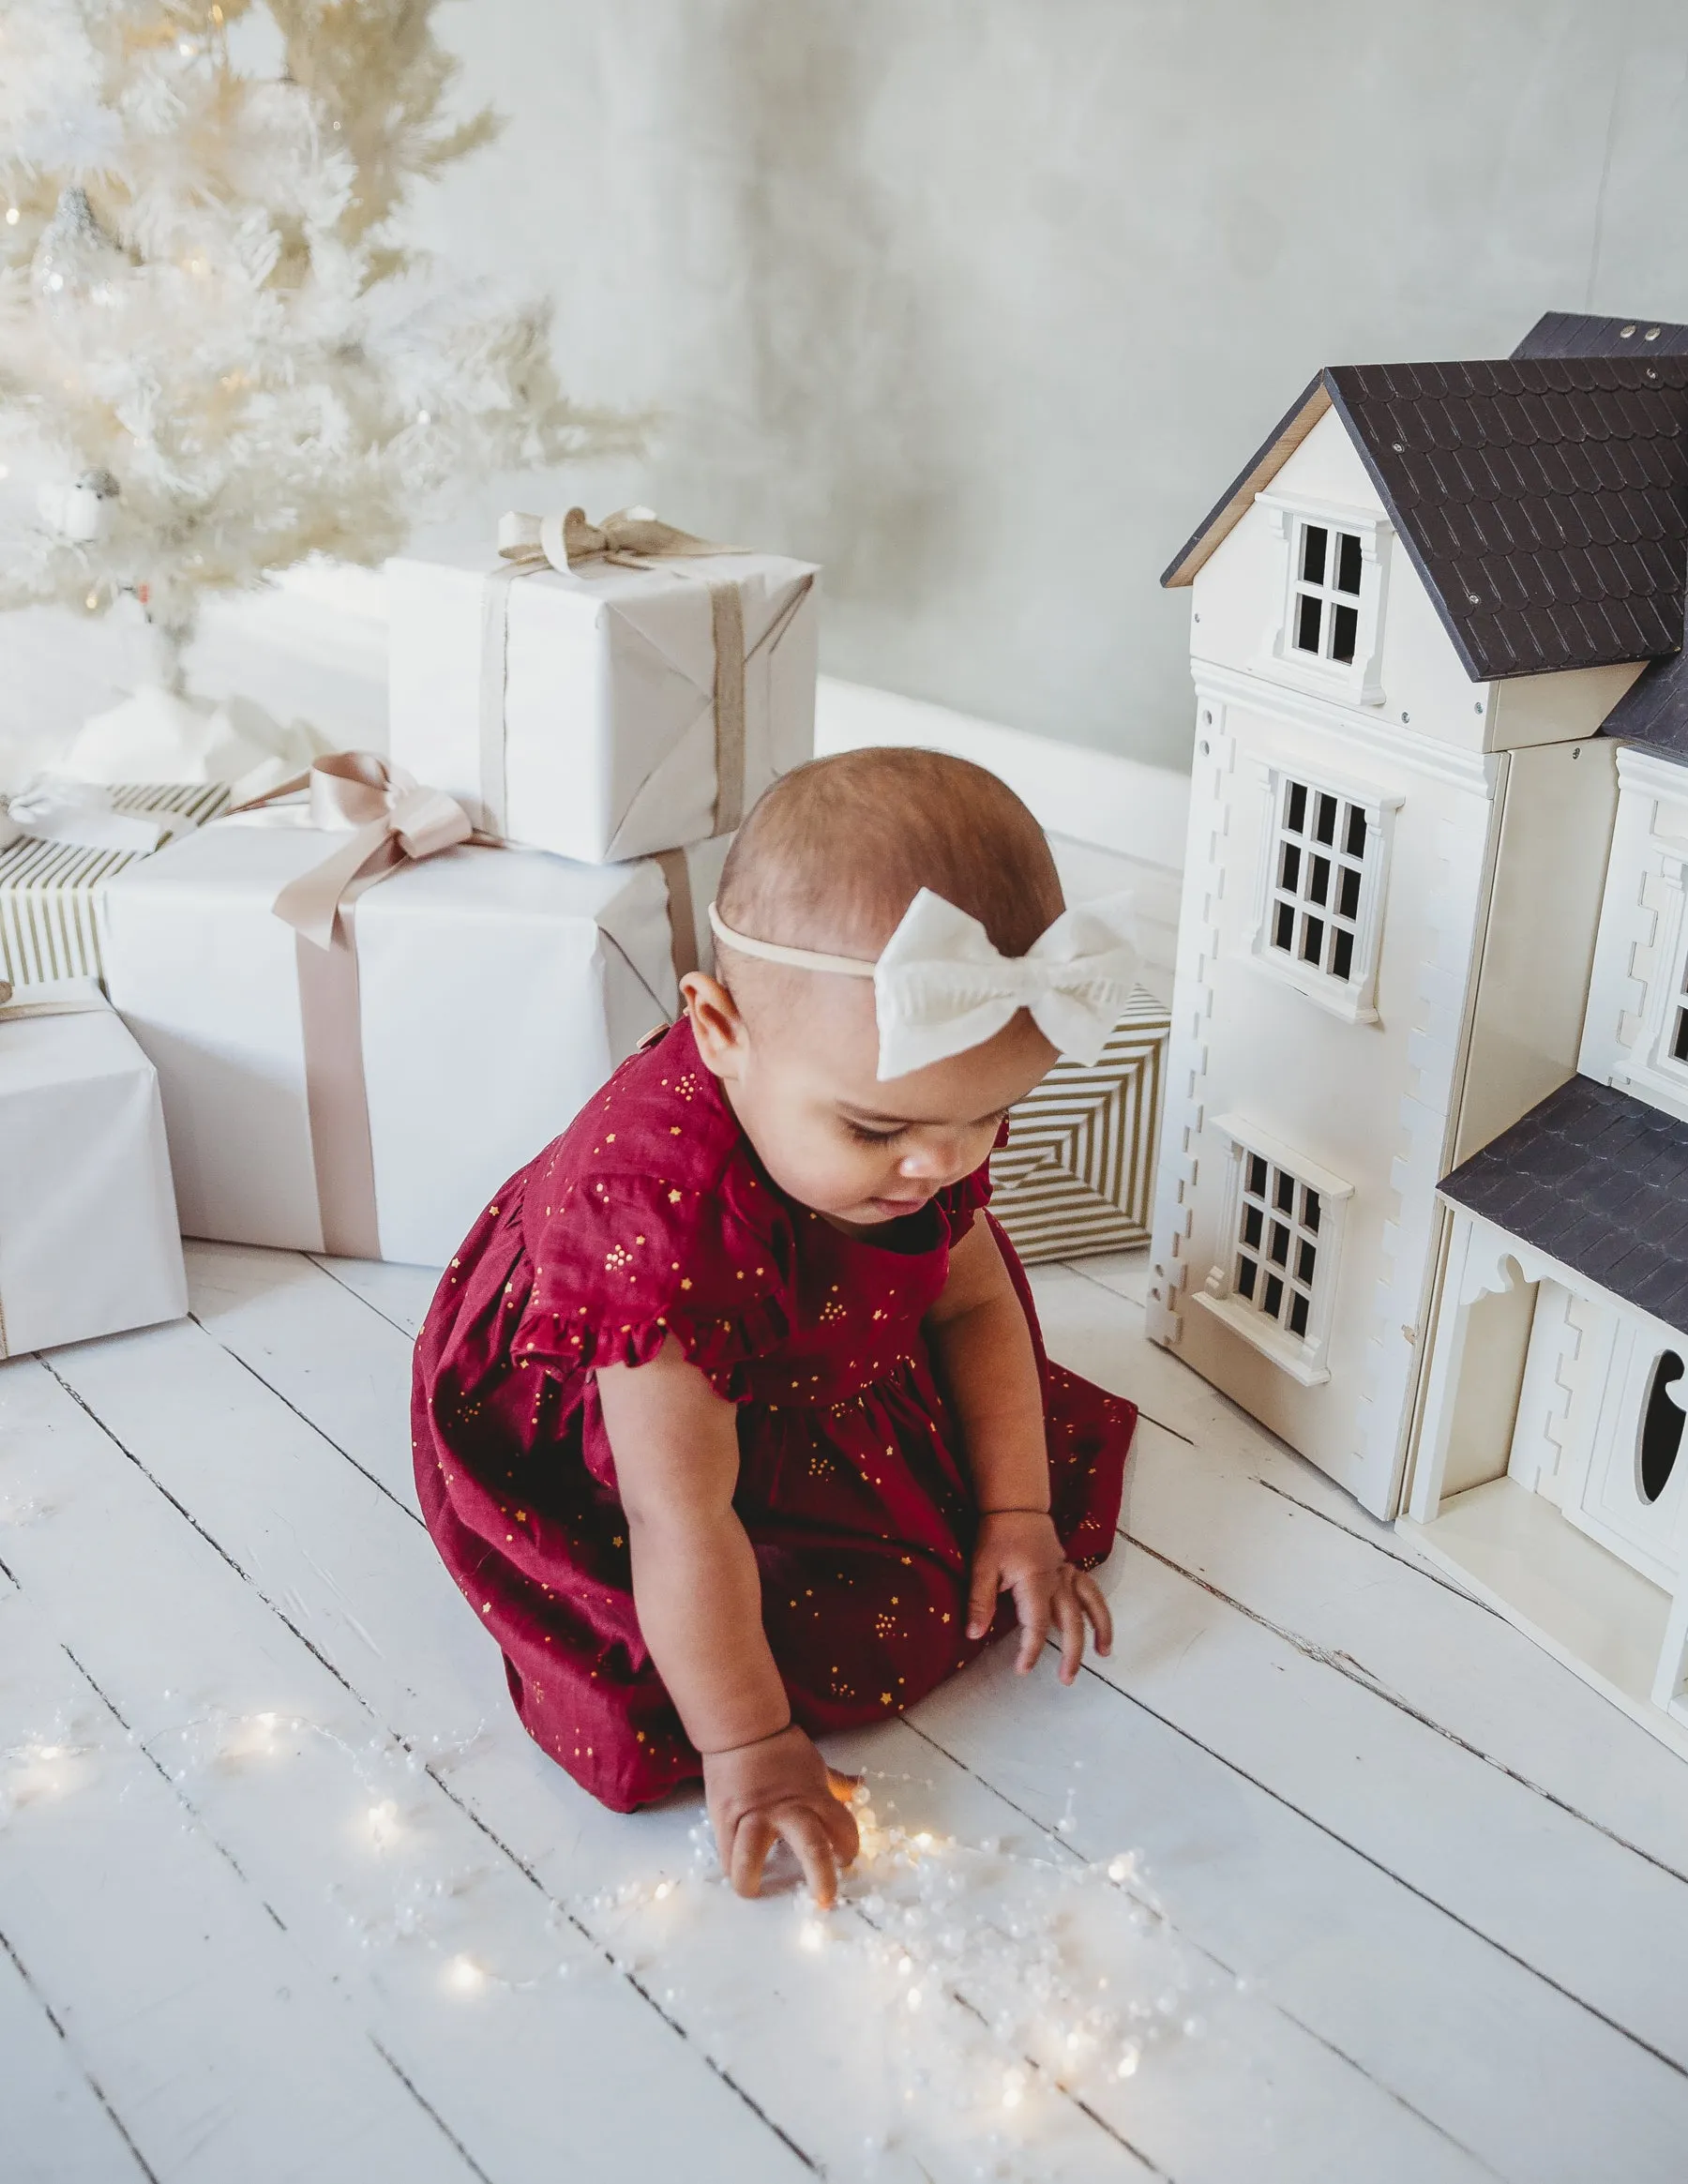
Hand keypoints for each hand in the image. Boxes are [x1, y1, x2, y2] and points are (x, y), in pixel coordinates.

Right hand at [702, 1723, 860, 1906]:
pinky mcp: (725, 1819)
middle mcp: (787, 1811)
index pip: (843, 1828)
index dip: (849, 1848)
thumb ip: (836, 1783)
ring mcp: (753, 1817)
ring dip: (751, 1881)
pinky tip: (737, 1870)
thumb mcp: (814, 1765)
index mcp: (814, 1797)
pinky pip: (726, 1854)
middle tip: (825, 1901)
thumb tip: (860, 1785)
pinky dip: (732, 1866)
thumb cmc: (782, 1748)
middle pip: (811, 1848)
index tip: (846, 1861)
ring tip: (754, 1890)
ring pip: (749, 1858)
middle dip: (821, 1878)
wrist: (742, 1728)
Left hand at [966, 1510, 1113, 1682]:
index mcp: (1035, 1581)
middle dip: (1071, 1652)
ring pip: (1091, 1602)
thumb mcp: (981, 1567)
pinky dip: (1097, 1607)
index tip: (1022, 1670)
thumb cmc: (996, 1535)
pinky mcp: (1068, 1567)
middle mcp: (1057, 1579)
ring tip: (1104, 1653)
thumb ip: (979, 1602)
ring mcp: (1066, 1572)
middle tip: (1066, 1679)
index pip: (1036, 1623)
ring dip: (1100, 1628)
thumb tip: (974, 1635)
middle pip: (1071, 1620)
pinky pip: (1089, 1589)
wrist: (1015, 1505)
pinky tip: (1097, 1623)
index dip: (1030, 1649)